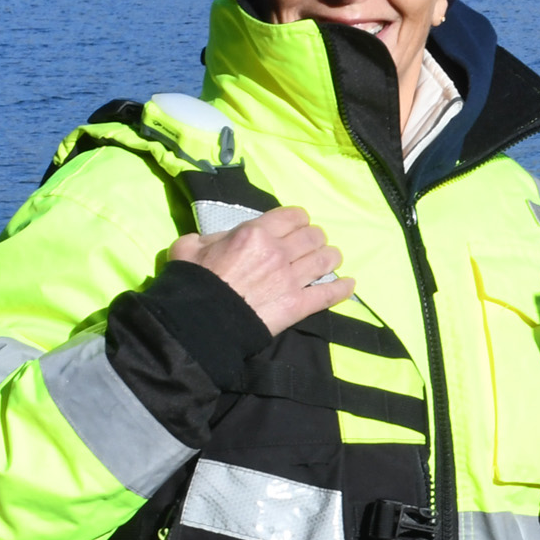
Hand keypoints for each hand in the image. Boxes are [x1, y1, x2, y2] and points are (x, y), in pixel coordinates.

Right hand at [171, 207, 354, 335]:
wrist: (200, 323)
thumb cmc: (192, 282)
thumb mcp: (189, 246)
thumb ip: (209, 237)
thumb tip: (219, 239)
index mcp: (255, 233)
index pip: (292, 216)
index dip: (299, 219)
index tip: (298, 225)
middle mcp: (278, 252)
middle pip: (313, 236)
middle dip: (316, 238)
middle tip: (312, 244)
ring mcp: (291, 279)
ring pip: (326, 260)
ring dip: (330, 257)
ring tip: (330, 260)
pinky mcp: (298, 306)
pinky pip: (328, 294)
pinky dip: (342, 288)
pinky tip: (350, 285)